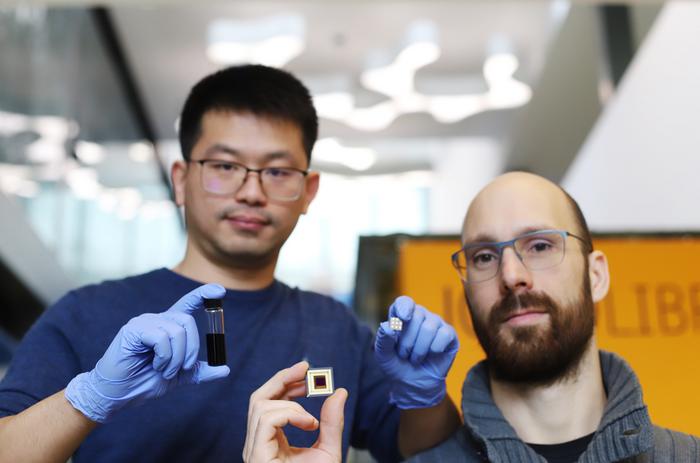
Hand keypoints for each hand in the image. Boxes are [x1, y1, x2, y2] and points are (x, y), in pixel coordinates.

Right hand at [65, 283, 229, 422]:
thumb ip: (199, 371)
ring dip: (176, 358)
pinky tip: (155, 365)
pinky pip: (161, 337)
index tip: (221, 290)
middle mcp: (157, 319)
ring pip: (176, 331)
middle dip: (191, 348)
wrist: (120, 395)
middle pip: (187, 320)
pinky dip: (164, 356)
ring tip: (165, 371)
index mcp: (168, 326)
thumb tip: (225, 369)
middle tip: (184, 368)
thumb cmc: (144, 381)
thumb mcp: (179, 376)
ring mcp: (144, 322)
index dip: (203, 294)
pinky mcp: (133, 330)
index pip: (187, 303)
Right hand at [243, 361, 346, 462]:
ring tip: (311, 420)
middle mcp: (257, 443)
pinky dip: (290, 413)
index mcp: (269, 441)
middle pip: (258, 398)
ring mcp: (254, 450)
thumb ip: (332, 423)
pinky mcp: (257, 456)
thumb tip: (340, 392)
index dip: (285, 382)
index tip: (306, 372)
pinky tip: (309, 424)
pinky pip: (266, 419)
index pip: (269, 402)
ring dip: (291, 404)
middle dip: (282, 379)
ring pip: (260, 405)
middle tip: (305, 369)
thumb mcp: (328, 450)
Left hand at [374, 296, 458, 408]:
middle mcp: (420, 314)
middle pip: (416, 316)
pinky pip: (444, 335)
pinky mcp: (449, 334)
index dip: (404, 308)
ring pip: (429, 327)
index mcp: (402, 314)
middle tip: (405, 355)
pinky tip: (431, 355)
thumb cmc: (397, 365)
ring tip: (415, 358)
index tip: (402, 319)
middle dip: (407, 342)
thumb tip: (387, 326)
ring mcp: (436, 323)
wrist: (413, 384)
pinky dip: (434, 349)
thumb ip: (383, 340)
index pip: (404, 302)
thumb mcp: (384, 355)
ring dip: (419, 349)